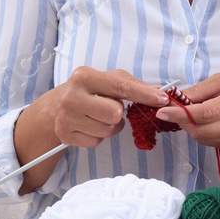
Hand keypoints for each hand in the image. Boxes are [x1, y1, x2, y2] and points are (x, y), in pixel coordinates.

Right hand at [45, 66, 168, 148]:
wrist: (57, 105)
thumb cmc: (90, 89)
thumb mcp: (109, 80)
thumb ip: (134, 86)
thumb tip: (160, 93)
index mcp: (84, 76)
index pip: (121, 87)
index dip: (144, 95)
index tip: (162, 99)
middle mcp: (72, 96)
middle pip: (115, 114)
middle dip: (118, 113)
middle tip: (109, 107)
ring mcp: (66, 117)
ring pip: (108, 130)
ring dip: (110, 125)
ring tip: (99, 116)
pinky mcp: (65, 134)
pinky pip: (97, 141)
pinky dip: (98, 135)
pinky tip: (89, 125)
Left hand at [154, 72, 219, 149]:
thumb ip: (202, 89)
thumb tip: (179, 97)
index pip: (205, 113)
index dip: (181, 114)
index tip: (162, 111)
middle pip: (201, 130)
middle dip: (181, 121)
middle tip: (173, 110)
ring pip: (203, 139)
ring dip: (190, 127)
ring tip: (189, 114)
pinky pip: (211, 142)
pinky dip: (202, 132)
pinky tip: (205, 121)